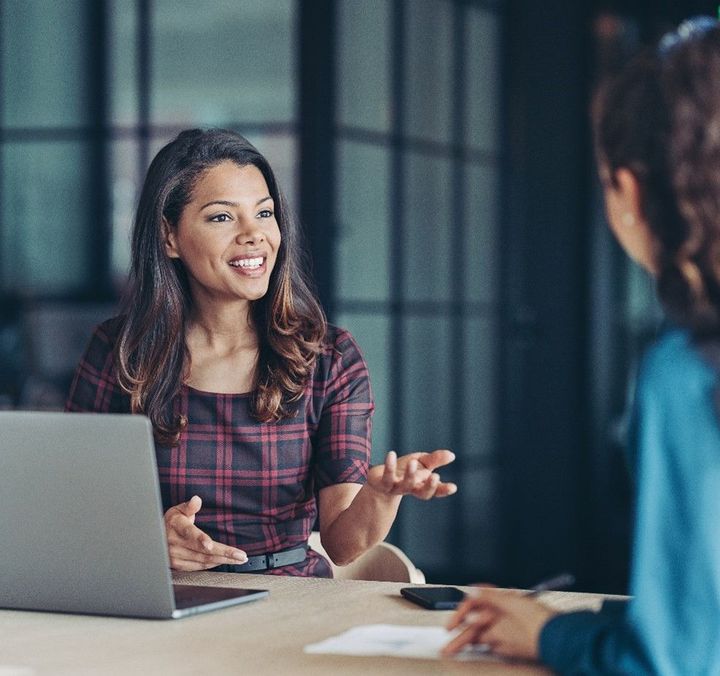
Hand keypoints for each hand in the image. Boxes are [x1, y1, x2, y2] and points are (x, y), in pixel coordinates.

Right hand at [164, 495, 247, 570]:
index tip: (210, 545)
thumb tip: (196, 499)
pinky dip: (213, 565)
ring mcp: (176, 556)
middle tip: (241, 555)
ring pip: (203, 560)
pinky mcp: (178, 565)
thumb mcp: (179, 509)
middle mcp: (175, 543)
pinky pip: (199, 567)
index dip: (200, 539)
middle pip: (203, 550)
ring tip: (238, 559)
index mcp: (176, 526)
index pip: (190, 533)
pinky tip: (223, 561)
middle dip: (224, 553)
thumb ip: (190, 506)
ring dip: (222, 560)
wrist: (155, 536)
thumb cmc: (172, 521)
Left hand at [366, 450, 456, 499]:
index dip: (444, 490)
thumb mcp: (421, 462)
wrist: (379, 480)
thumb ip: (435, 460)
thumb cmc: (404, 470)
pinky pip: (387, 477)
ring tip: (413, 462)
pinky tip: (391, 454)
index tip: (453, 487)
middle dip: (429, 486)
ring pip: (405, 485)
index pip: (435, 490)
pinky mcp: (383, 484)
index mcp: (422, 485)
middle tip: (435, 476)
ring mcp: (397, 488)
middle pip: (422, 493)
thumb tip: (452, 455)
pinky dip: (389, 466)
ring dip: (410, 474)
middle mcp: (411, 488)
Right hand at [441, 589, 557, 659]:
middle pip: (473, 620)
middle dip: (458, 628)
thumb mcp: (511, 600)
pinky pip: (488, 645)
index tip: (454, 621)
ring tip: (451, 649)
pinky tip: (469, 648)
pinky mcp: (505, 645)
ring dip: (463, 640)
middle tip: (447, 636)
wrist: (553, 638)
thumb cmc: (536, 616)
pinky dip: (477, 646)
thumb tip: (472, 589)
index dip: (462, 610)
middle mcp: (498, 614)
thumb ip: (489, 595)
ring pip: (477, 634)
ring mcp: (501, 630)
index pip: (475, 601)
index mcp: (499, 600)